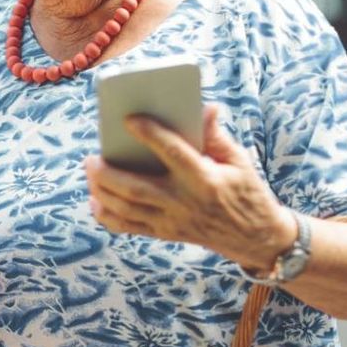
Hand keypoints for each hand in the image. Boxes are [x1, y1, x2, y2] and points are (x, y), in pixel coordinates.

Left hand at [85, 105, 294, 270]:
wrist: (256, 238)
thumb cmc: (246, 191)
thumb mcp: (239, 160)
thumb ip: (216, 135)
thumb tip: (205, 108)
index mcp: (205, 180)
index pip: (174, 153)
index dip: (151, 134)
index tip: (128, 118)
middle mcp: (185, 202)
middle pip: (136, 188)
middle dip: (107, 172)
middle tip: (91, 156)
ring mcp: (172, 222)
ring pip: (126, 209)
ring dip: (101, 191)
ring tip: (89, 171)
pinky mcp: (166, 233)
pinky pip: (129, 227)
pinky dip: (107, 216)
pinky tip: (94, 200)